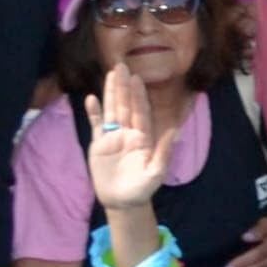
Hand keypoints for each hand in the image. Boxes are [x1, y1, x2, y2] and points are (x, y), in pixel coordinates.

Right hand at [86, 61, 177, 213]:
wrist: (123, 201)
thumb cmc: (143, 188)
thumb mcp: (156, 171)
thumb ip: (164, 151)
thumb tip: (175, 131)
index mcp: (144, 137)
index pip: (140, 111)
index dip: (138, 94)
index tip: (137, 77)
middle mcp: (128, 133)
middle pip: (125, 105)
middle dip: (124, 86)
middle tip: (121, 65)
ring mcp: (112, 137)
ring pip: (111, 110)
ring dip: (110, 93)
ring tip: (110, 75)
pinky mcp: (98, 144)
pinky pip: (96, 125)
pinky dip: (94, 112)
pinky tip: (91, 98)